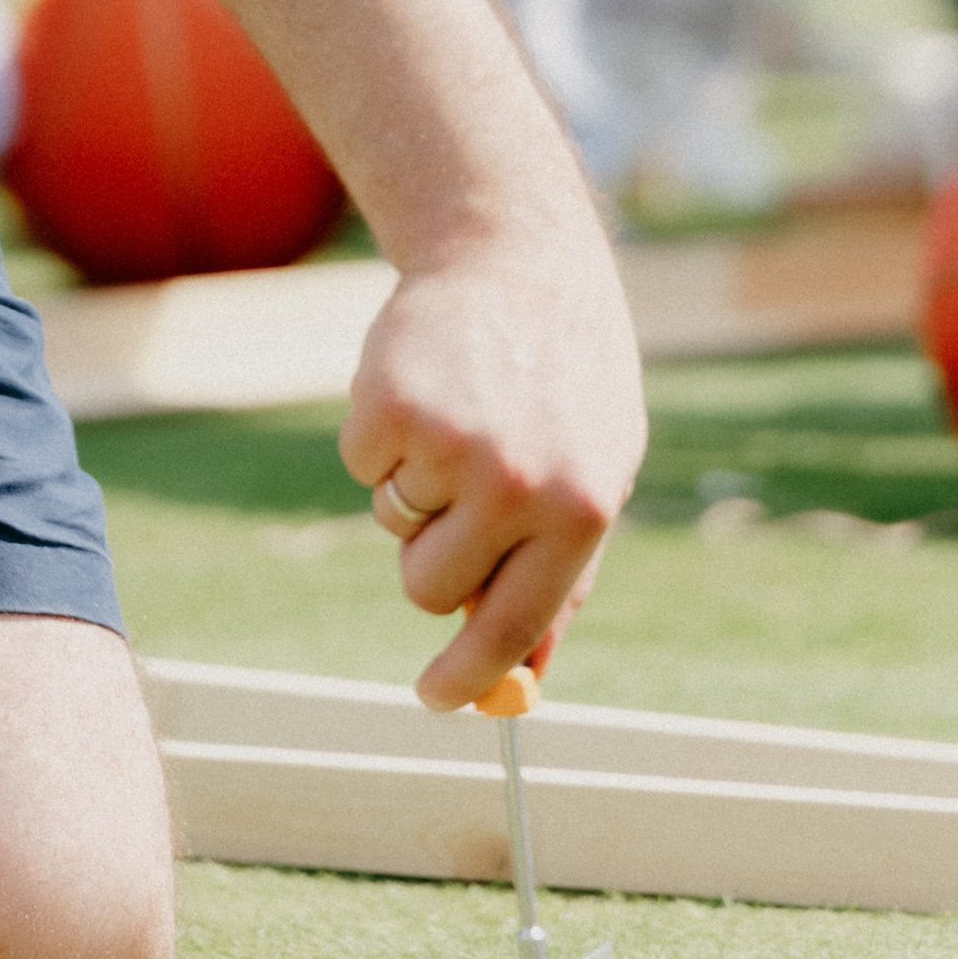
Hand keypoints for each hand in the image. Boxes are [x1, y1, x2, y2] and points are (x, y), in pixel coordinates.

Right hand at [339, 225, 644, 710]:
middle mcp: (517, 485)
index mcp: (580, 512)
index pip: (511, 628)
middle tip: (454, 502)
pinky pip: (362, 465)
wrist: (517, 260)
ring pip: (393, 525)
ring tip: (459, 418)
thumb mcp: (595, 475)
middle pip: (430, 589)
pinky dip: (381, 437)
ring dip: (413, 488)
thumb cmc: (566, 382)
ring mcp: (449, 445)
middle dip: (431, 562)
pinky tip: (427, 385)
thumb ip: (564, 575)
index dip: (467, 677)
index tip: (435, 699)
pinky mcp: (388, 406)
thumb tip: (524, 680)